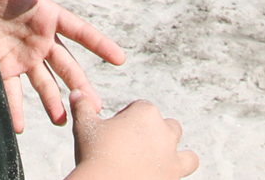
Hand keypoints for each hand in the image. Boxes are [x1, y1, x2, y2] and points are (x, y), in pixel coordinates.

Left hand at [0, 0, 125, 131]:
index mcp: (47, 16)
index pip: (79, 31)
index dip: (99, 43)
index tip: (120, 59)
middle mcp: (39, 40)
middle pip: (66, 66)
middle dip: (81, 86)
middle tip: (95, 107)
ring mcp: (21, 56)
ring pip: (44, 84)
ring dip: (54, 102)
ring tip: (64, 121)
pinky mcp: (1, 67)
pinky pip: (11, 92)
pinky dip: (15, 110)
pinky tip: (19, 127)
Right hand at [70, 92, 195, 179]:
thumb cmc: (95, 156)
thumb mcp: (84, 127)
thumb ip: (83, 106)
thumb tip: (77, 92)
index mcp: (145, 113)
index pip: (140, 109)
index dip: (127, 120)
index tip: (115, 134)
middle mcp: (165, 132)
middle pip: (166, 127)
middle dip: (153, 136)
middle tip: (132, 150)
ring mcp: (173, 156)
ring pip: (186, 154)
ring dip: (176, 158)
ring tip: (158, 167)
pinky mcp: (176, 176)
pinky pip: (185, 173)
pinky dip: (175, 175)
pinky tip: (159, 178)